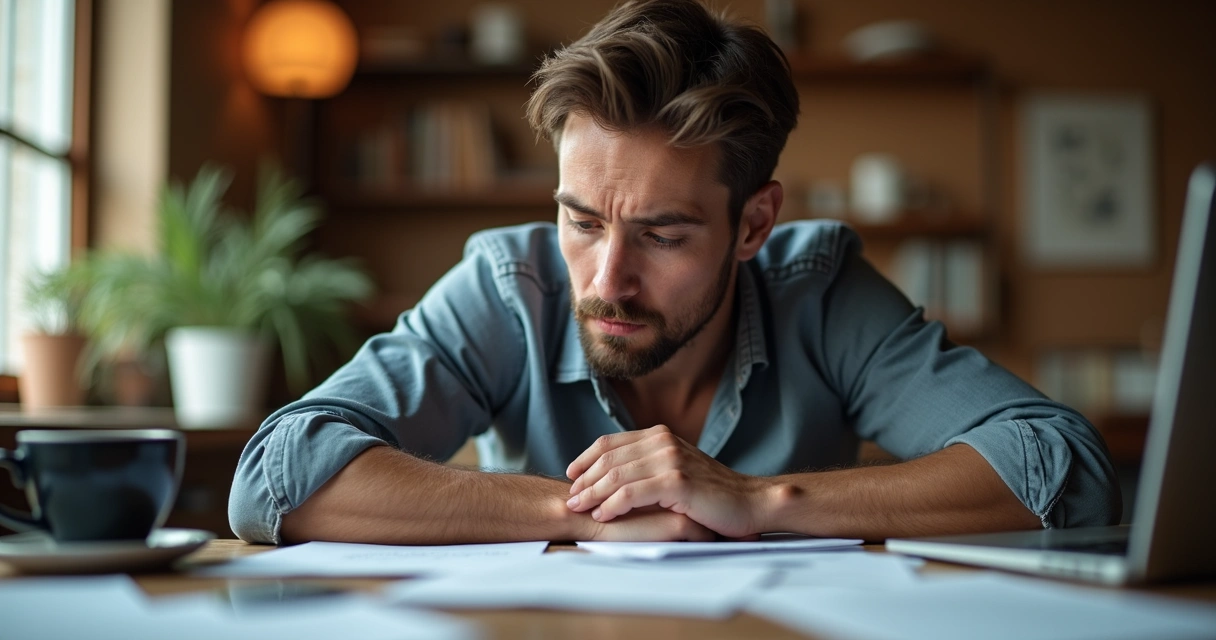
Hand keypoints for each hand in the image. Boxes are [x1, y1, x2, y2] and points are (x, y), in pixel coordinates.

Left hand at [565, 425, 772, 537]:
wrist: (749, 502)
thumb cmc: (711, 493)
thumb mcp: (676, 470)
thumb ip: (648, 466)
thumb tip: (611, 476)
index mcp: (660, 435)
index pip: (611, 442)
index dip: (586, 458)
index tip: (571, 475)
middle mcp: (663, 441)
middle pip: (609, 458)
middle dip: (585, 479)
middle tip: (570, 498)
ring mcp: (670, 459)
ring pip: (617, 475)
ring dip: (593, 493)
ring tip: (579, 508)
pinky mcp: (677, 481)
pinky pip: (633, 492)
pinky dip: (613, 505)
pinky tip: (604, 516)